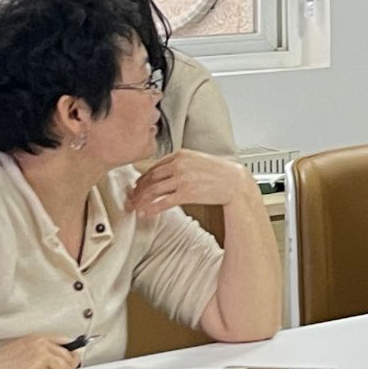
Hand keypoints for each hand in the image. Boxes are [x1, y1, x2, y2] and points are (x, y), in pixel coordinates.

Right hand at [0, 335, 78, 368]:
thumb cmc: (1, 363)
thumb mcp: (25, 348)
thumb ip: (44, 349)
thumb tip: (66, 358)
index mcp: (40, 338)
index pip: (68, 344)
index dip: (71, 357)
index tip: (72, 363)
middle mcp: (42, 345)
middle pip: (69, 360)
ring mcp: (40, 357)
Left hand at [126, 150, 254, 216]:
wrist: (236, 182)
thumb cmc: (221, 172)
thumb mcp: (200, 160)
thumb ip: (183, 163)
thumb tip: (167, 173)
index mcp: (182, 154)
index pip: (155, 167)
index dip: (142, 178)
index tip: (137, 186)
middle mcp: (179, 165)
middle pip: (150, 179)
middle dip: (138, 191)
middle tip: (132, 199)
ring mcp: (182, 179)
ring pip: (153, 191)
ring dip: (141, 201)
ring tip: (135, 208)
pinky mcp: (186, 193)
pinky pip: (163, 202)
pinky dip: (151, 209)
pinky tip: (146, 213)